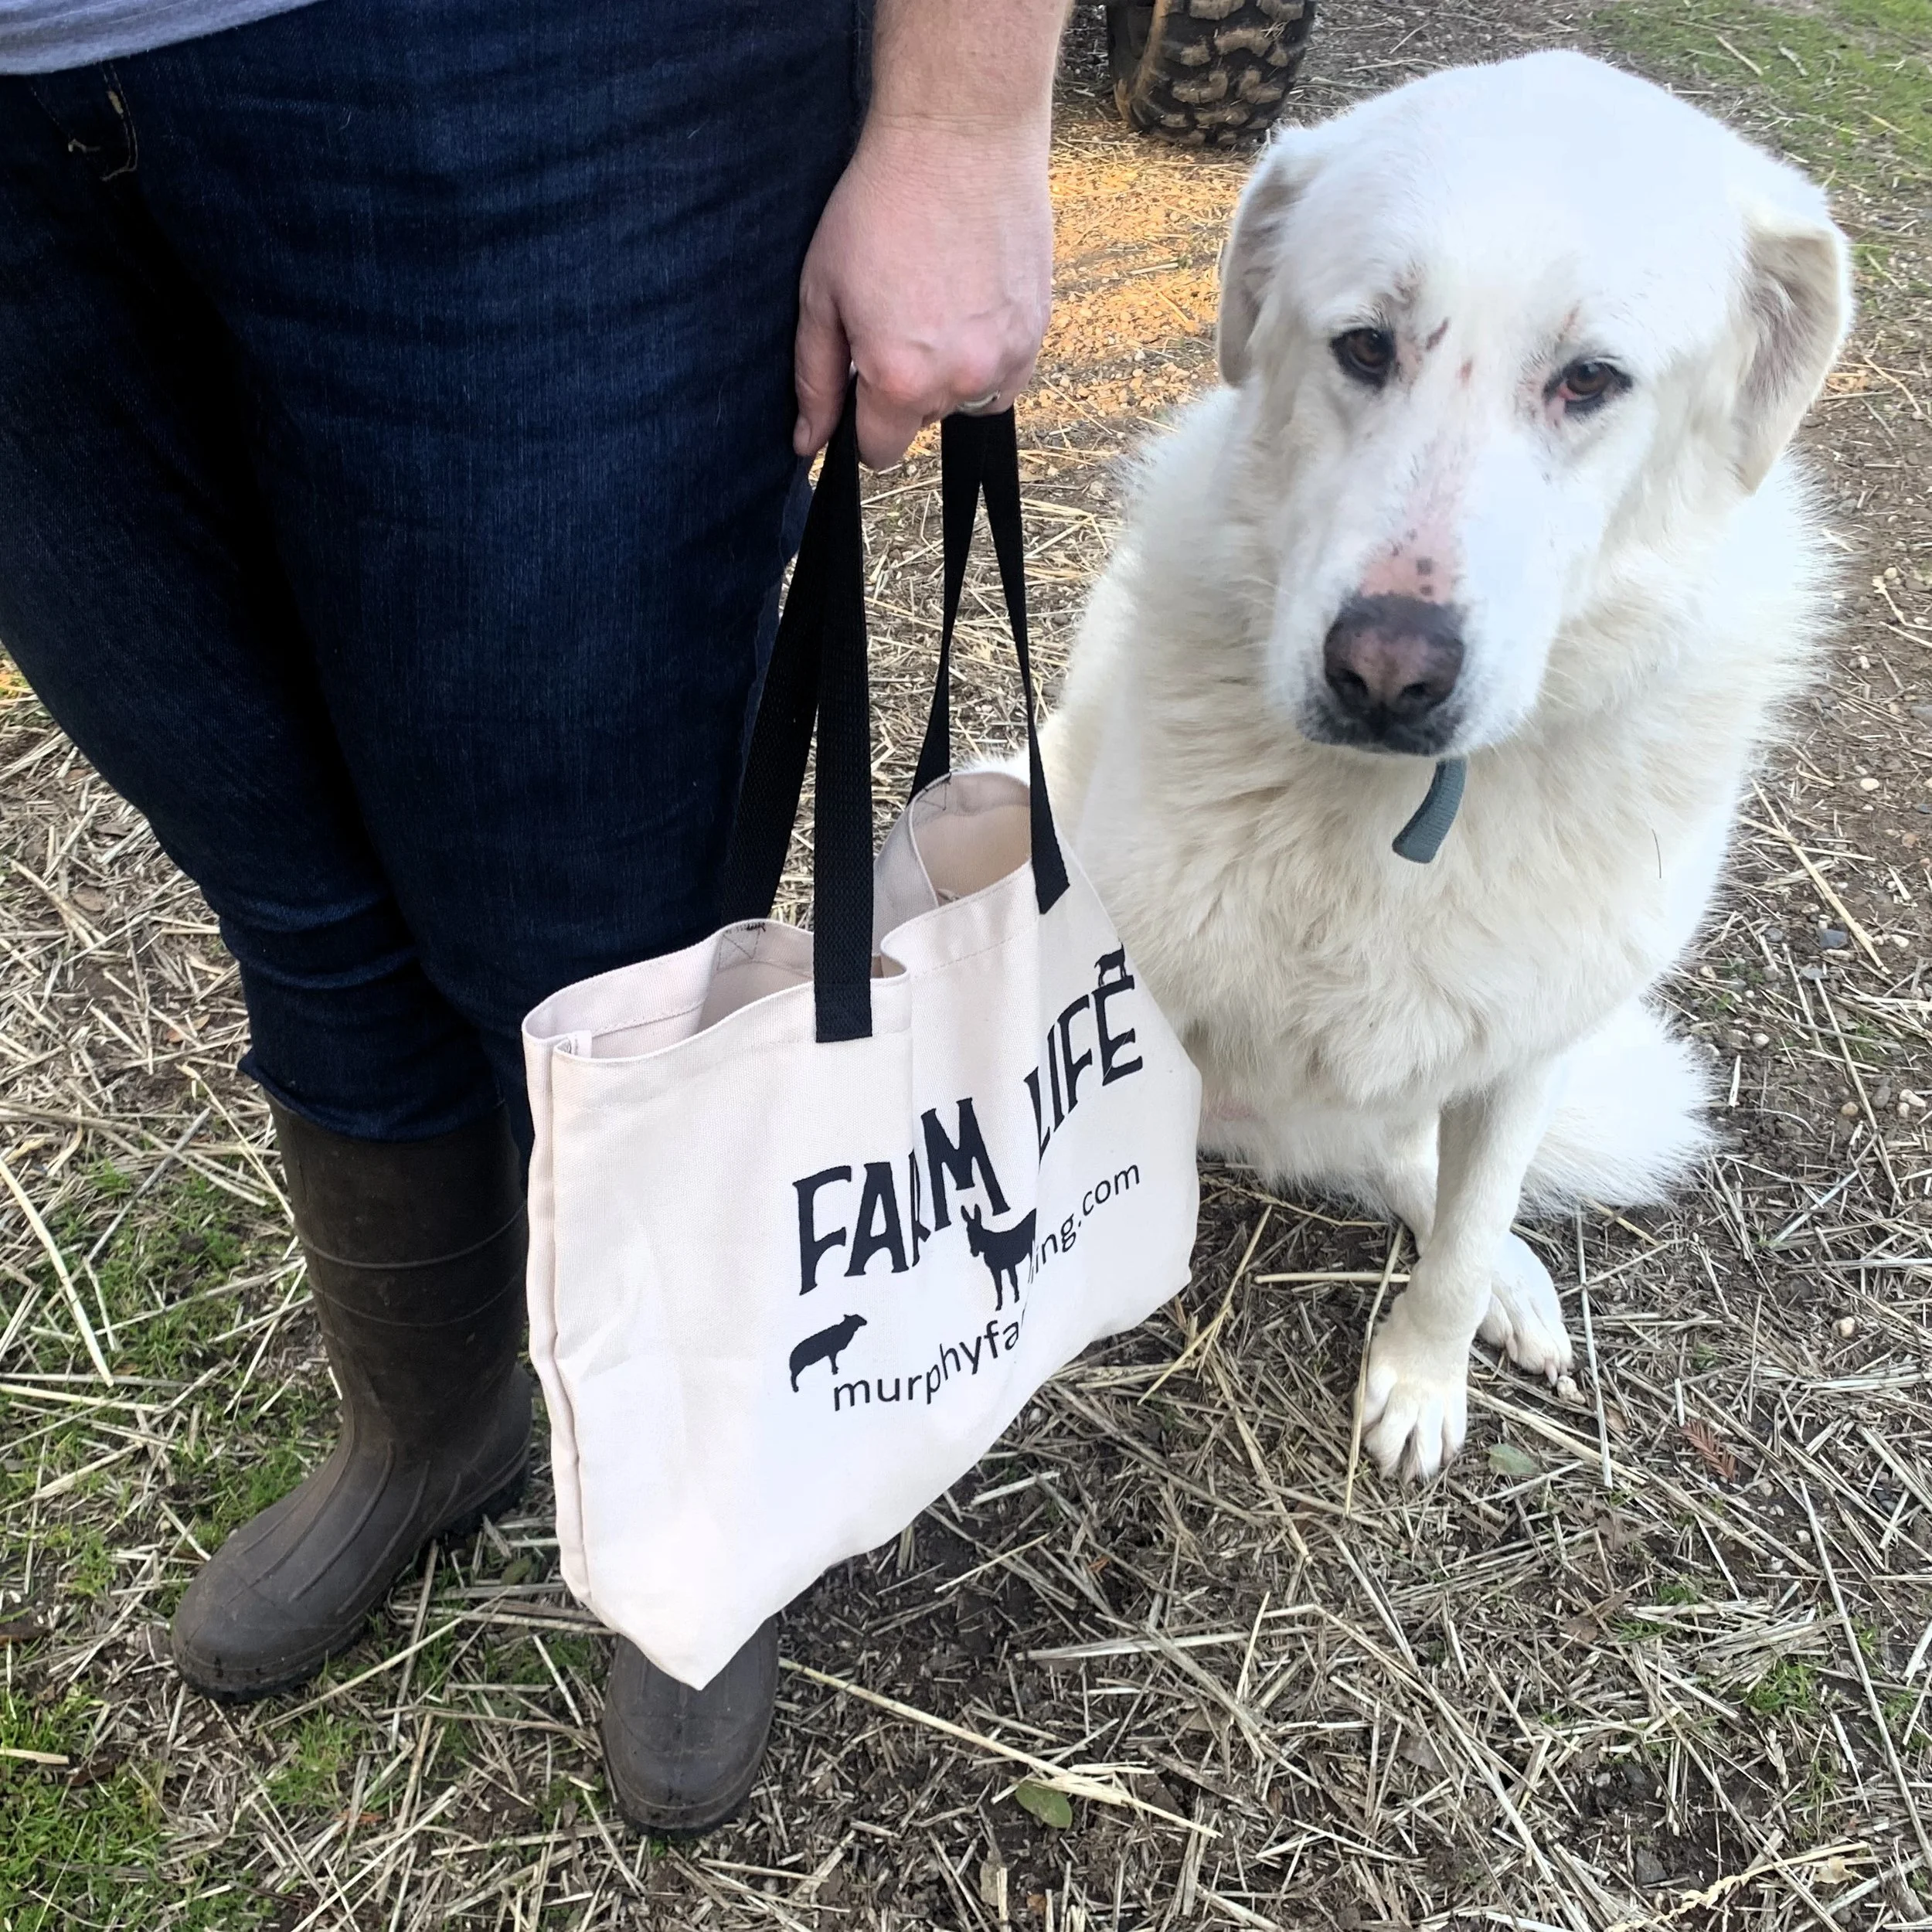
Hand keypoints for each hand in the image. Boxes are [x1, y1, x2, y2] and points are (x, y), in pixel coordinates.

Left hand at [794, 112, 1052, 468]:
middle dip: (904, 389)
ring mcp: (1005, 360)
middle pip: (922, 424)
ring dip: (948, 376)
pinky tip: (970, 308)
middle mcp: (958, 381)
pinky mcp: (1036, 333)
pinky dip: (987, 360)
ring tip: (936, 308)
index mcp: (898, 380)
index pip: (879, 452)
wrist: (961, 137)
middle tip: (896, 316)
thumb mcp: (823, 293)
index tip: (859, 389)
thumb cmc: (881, 204)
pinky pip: (1006, 380)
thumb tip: (808, 443)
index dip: (861, 428)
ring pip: (965, 403)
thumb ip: (815, 379)